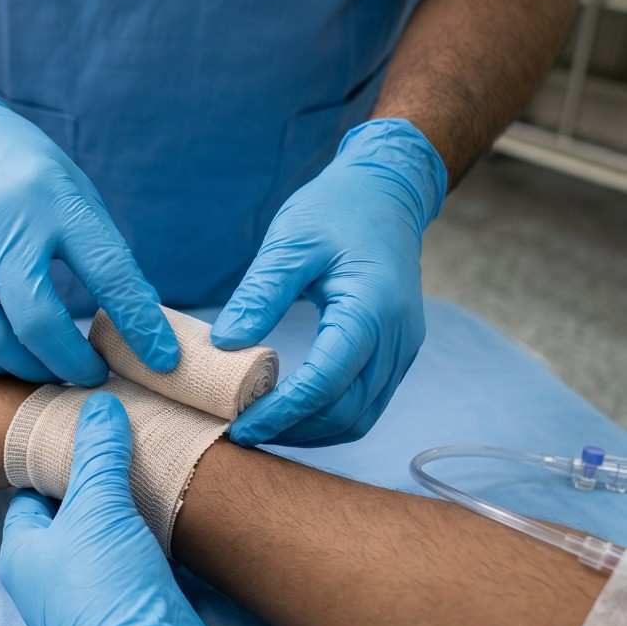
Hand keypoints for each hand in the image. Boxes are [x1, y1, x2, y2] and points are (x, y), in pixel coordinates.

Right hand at [0, 58, 177, 384]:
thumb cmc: (20, 170)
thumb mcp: (72, 194)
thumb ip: (101, 254)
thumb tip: (139, 322)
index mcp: (53, 202)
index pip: (107, 272)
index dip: (137, 323)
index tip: (160, 360)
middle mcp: (2, 228)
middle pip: (36, 321)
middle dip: (69, 362)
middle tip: (90, 375)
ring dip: (26, 368)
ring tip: (49, 370)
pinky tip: (9, 354)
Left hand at [0, 393, 256, 625]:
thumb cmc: (105, 587)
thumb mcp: (98, 507)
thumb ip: (97, 454)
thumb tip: (98, 405)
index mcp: (21, 551)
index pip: (28, 490)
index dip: (53, 459)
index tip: (82, 430)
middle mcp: (46, 575)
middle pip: (68, 512)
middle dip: (94, 481)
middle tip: (121, 442)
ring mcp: (85, 594)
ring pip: (102, 535)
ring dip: (123, 507)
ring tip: (148, 464)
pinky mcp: (124, 606)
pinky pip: (130, 558)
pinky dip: (145, 534)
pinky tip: (165, 508)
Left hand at [211, 118, 447, 446]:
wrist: (387, 193)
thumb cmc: (336, 209)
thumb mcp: (290, 242)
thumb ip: (260, 294)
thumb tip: (224, 346)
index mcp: (371, 309)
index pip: (326, 381)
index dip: (281, 412)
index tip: (238, 426)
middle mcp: (397, 338)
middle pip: (347, 412)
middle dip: (293, 430)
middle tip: (241, 432)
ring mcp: (402, 349)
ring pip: (360, 417)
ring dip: (310, 432)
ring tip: (260, 427)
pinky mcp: (396, 353)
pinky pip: (365, 403)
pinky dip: (327, 418)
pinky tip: (289, 413)